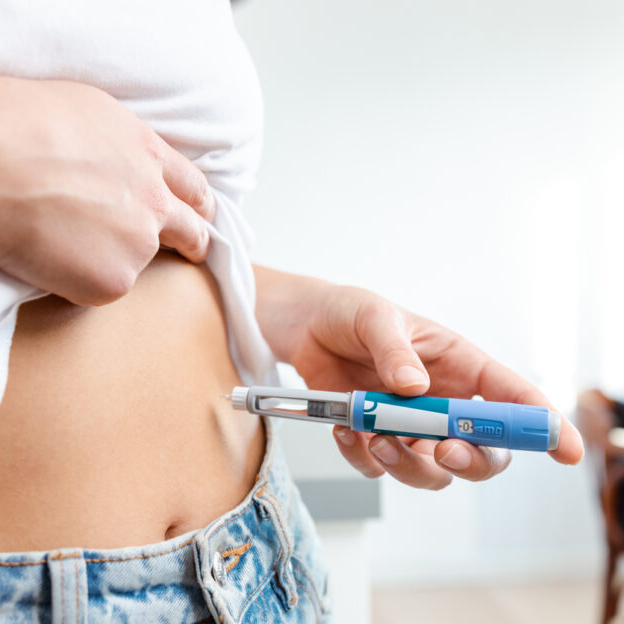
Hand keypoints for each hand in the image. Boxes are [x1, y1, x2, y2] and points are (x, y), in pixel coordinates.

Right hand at [0, 76, 214, 303]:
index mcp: (147, 155)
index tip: (202, 215)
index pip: (192, 186)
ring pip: (136, 261)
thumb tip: (117, 161)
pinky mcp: (113, 282)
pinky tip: (44, 256)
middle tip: (192, 253)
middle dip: (195, 243)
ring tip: (59, 241)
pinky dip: (77, 279)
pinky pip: (98, 287)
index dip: (198, 204)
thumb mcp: (86, 112)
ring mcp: (138, 245)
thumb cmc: (16, 125)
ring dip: (113, 258)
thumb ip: (118, 145)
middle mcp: (154, 202)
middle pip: (193, 231)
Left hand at [254, 268, 583, 489]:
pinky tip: (345, 430)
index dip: (543, 426)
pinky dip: (363, 459)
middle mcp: (442, 403)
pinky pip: (378, 468)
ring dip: (410, 466)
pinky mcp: (374, 441)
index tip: (565, 449)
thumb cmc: (350, 313)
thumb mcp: (375, 318)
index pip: (512, 398)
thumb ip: (395, 350)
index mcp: (459, 367)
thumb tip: (413, 387)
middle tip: (445, 449)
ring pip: (433, 471)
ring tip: (376, 438)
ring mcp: (409, 427)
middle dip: (471, 460)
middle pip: (482, 452)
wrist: (305, 328)